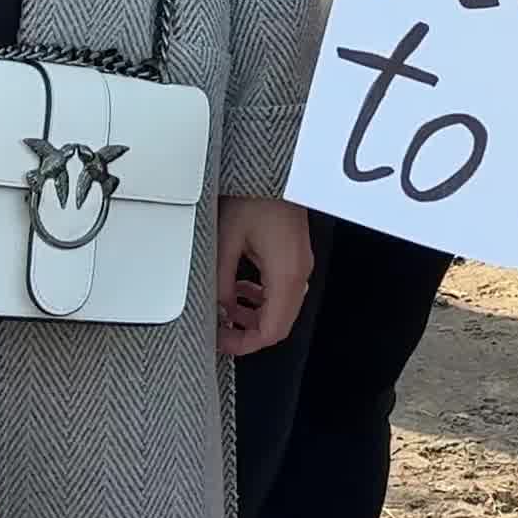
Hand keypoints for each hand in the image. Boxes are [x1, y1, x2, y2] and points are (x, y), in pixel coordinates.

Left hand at [217, 196, 316, 356]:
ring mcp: (300, 265)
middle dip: (248, 332)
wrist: (276, 172)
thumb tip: (217, 308)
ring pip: (282, 309)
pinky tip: (242, 287)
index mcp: (285, 274)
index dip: (245, 344)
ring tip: (227, 309)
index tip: (222, 343)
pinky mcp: (296, 256)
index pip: (272, 330)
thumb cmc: (254, 199)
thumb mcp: (226, 242)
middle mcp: (299, 273)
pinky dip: (262, 298)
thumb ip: (221, 281)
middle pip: (279, 324)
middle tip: (221, 331)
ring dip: (254, 315)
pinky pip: (282, 290)